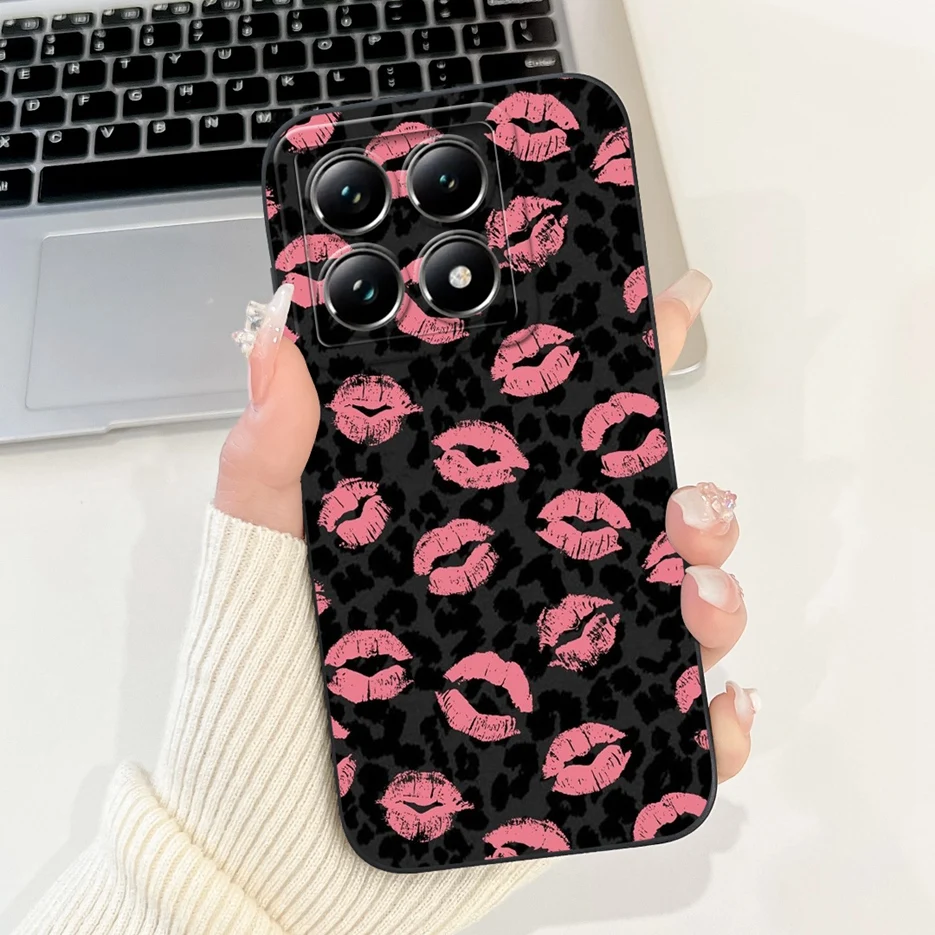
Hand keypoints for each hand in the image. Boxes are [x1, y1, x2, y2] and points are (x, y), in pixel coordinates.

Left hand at [216, 269, 756, 780]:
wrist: (278, 830)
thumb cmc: (264, 680)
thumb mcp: (261, 546)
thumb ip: (272, 446)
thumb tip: (275, 334)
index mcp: (471, 515)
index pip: (560, 430)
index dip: (623, 367)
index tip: (673, 312)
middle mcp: (526, 578)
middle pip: (643, 518)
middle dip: (692, 498)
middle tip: (687, 506)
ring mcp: (558, 656)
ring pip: (676, 609)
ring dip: (715, 594)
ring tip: (695, 601)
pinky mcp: (582, 738)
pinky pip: (674, 725)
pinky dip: (716, 717)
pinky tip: (712, 701)